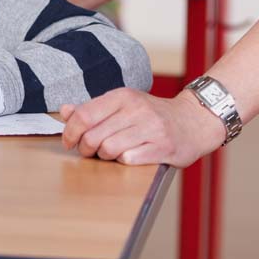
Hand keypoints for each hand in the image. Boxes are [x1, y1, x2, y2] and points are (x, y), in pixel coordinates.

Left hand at [59, 88, 225, 167]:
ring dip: (104, 157)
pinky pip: (130, 159)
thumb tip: (64, 111)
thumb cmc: (152, 115)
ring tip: (110, 154)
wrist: (193, 121)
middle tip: (90, 152)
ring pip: (109, 149)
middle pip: (93, 135)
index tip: (69, 142)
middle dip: (85, 149)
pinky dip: (124, 162)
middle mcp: (136, 109)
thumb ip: (92, 109)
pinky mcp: (163, 146)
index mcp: (122, 96)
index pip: (83, 115)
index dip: (70, 132)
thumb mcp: (123, 105)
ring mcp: (151, 127)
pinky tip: (129, 157)